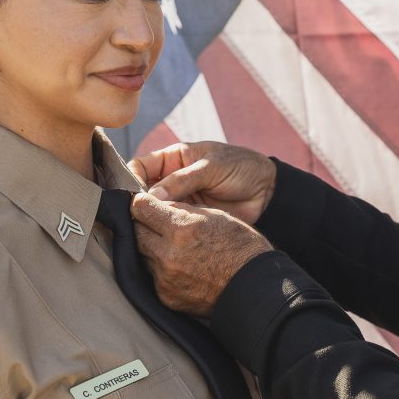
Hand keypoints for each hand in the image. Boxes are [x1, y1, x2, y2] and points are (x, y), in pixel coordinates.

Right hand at [128, 142, 275, 224]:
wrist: (267, 191)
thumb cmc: (241, 168)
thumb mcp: (212, 167)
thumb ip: (183, 180)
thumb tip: (151, 195)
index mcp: (173, 159)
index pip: (140, 167)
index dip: (131, 180)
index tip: (131, 196)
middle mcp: (171, 180)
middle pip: (142, 192)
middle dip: (137, 204)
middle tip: (135, 218)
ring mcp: (179, 201)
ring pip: (154, 211)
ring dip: (150, 220)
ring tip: (147, 231)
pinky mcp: (188, 219)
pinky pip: (170, 225)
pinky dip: (165, 231)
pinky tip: (162, 239)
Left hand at [130, 193, 272, 317]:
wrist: (255, 289)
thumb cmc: (242, 248)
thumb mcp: (216, 217)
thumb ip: (183, 211)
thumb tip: (160, 206)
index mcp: (181, 228)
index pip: (140, 208)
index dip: (143, 203)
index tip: (146, 204)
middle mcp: (168, 254)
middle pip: (135, 232)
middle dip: (145, 226)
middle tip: (159, 225)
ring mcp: (165, 278)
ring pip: (143, 255)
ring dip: (153, 248)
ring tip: (175, 248)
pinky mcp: (166, 297)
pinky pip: (154, 277)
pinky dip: (162, 270)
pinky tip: (182, 268)